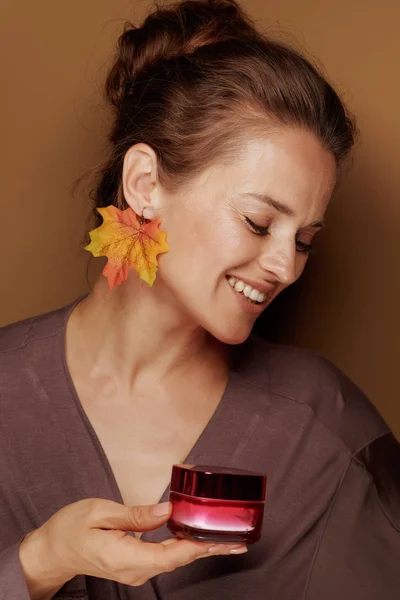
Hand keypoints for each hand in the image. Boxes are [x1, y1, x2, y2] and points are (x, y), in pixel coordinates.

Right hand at [19, 498, 246, 594]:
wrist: (53, 551)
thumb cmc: (71, 528)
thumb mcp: (98, 512)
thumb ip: (135, 514)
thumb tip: (167, 510)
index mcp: (125, 557)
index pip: (170, 555)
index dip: (199, 547)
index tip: (222, 541)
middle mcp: (135, 570)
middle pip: (179, 560)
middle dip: (210, 550)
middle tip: (239, 543)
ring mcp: (136, 571)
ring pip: (175, 560)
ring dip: (201, 549)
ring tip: (227, 541)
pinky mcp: (135, 565)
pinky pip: (166, 557)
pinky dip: (186, 547)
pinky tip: (199, 539)